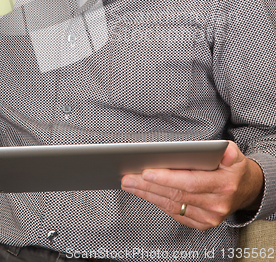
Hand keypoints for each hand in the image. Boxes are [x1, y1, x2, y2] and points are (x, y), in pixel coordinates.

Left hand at [121, 141, 263, 229]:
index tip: (146, 171)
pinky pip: (175, 213)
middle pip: (176, 195)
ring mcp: (209, 217)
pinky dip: (157, 202)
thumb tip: (222, 150)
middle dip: (148, 185)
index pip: (190, 182)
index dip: (167, 177)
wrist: (245, 189)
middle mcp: (217, 204)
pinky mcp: (202, 223)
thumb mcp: (235, 154)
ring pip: (172, 205)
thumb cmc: (233, 167)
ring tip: (129, 183)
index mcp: (224, 184)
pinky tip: (144, 193)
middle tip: (127, 177)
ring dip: (148, 194)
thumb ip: (227, 151)